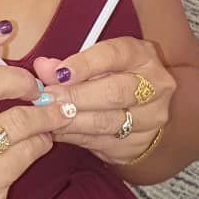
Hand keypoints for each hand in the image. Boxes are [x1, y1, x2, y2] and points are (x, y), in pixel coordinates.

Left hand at [32, 37, 174, 167]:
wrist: (143, 111)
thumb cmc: (114, 78)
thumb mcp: (97, 64)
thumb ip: (70, 65)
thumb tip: (43, 67)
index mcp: (142, 56)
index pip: (114, 55)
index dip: (84, 64)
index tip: (59, 74)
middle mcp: (155, 85)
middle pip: (114, 92)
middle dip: (77, 96)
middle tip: (49, 99)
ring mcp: (150, 117)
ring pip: (107, 121)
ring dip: (73, 120)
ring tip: (49, 116)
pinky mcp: (138, 143)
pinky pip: (101, 142)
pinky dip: (75, 136)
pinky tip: (58, 130)